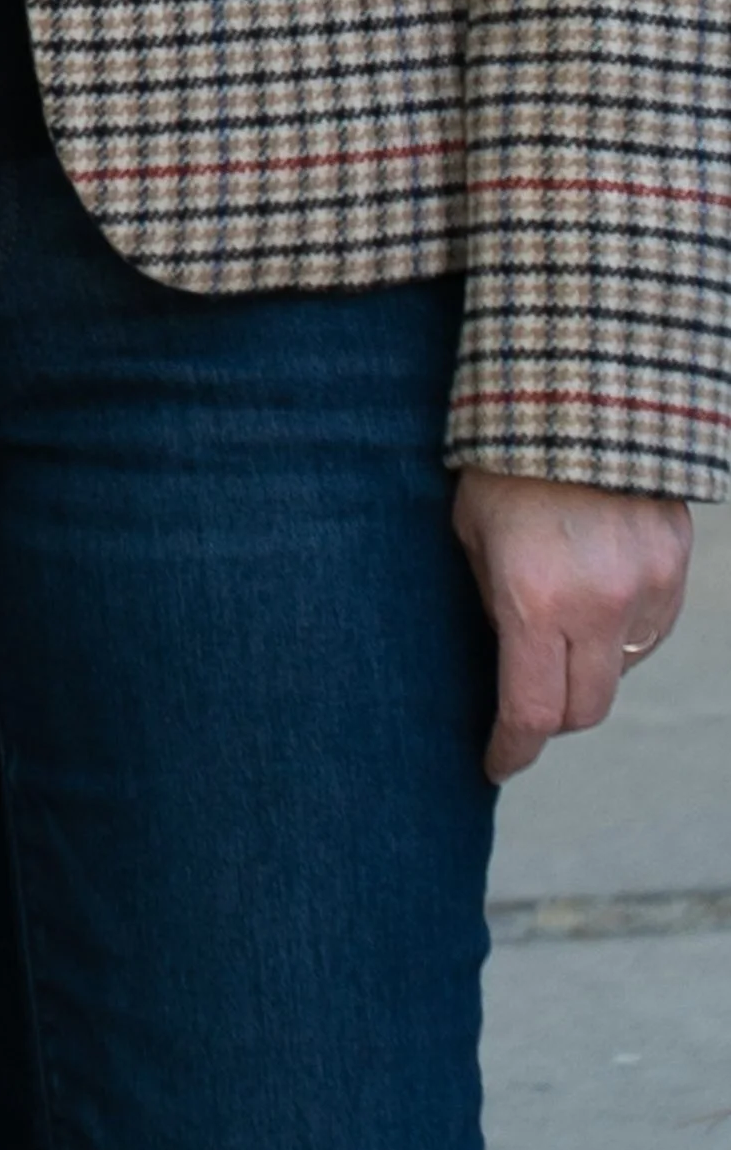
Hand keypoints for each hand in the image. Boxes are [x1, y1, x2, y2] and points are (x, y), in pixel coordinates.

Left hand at [453, 470, 692, 782]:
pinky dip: (622, 630)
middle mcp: (599, 605)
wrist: (577, 386)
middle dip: (551, 718)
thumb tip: (509, 656)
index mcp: (534, 600)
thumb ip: (496, 602)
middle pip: (584, 709)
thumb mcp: (473, 533)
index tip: (496, 763)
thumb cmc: (502, 457)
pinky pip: (651, 628)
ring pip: (621, 669)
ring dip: (589, 667)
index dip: (511, 749)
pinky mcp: (675, 564)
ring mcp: (647, 587)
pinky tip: (596, 591)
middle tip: (525, 703)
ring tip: (559, 621)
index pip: (531, 713)